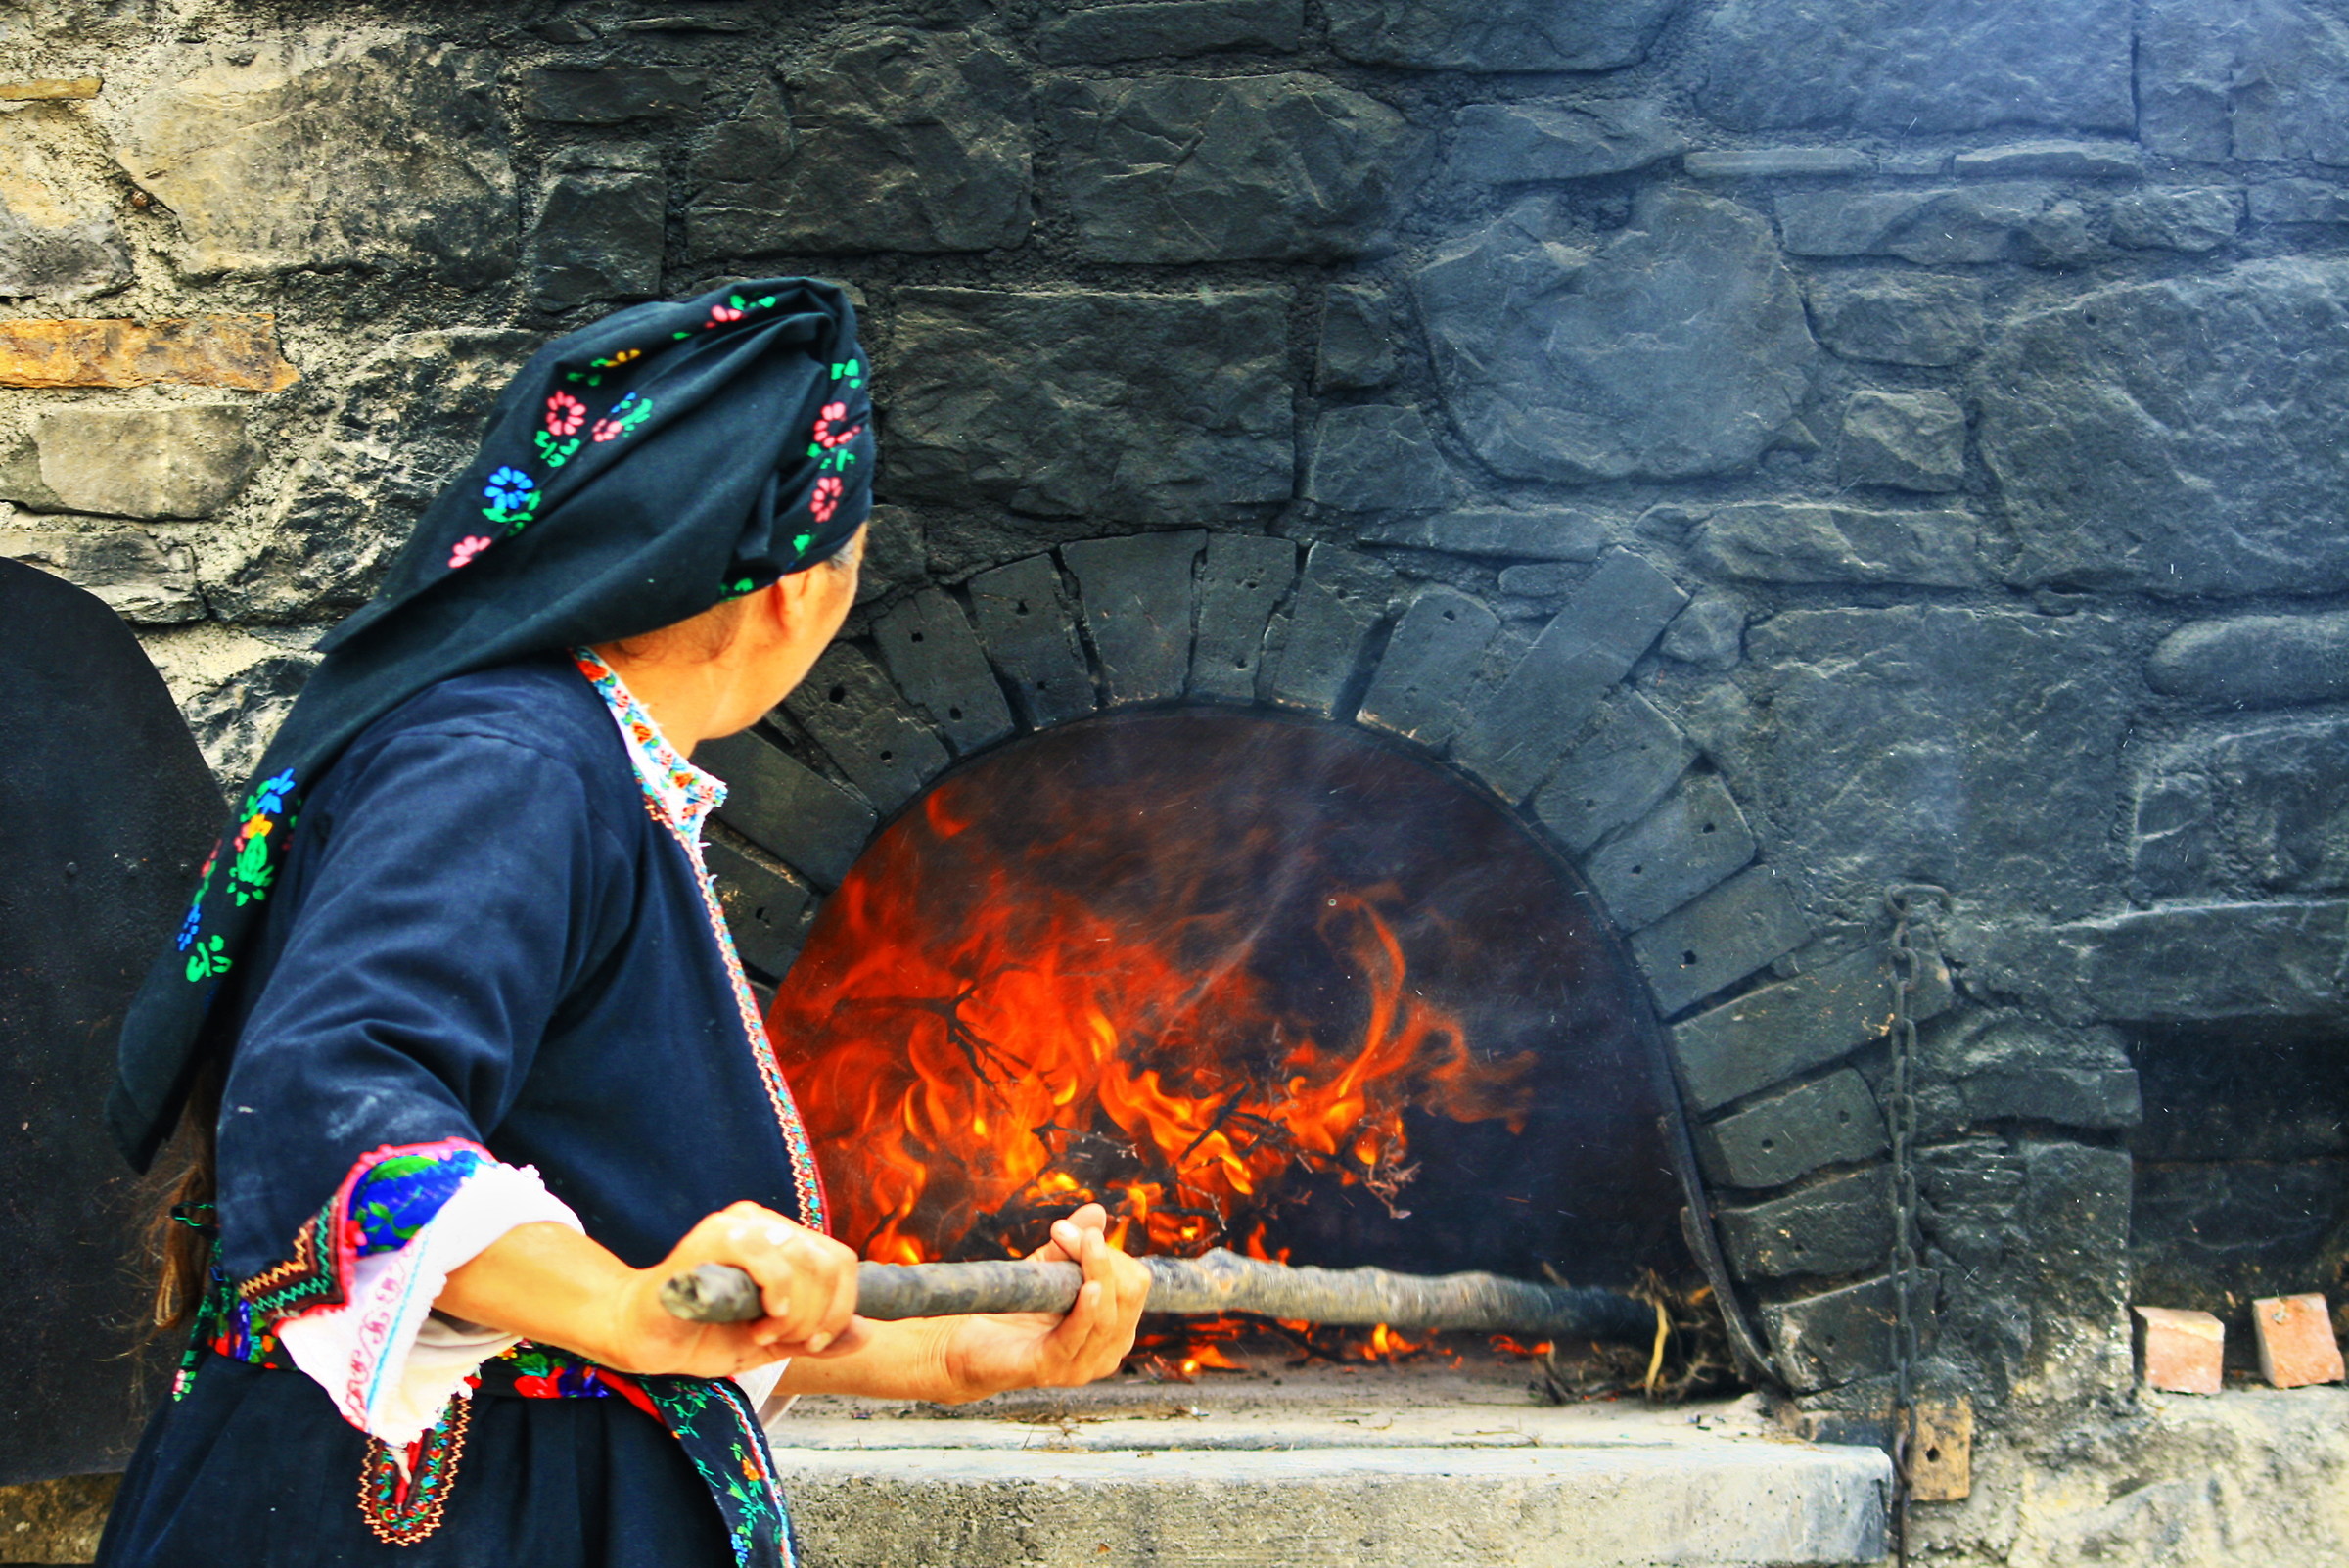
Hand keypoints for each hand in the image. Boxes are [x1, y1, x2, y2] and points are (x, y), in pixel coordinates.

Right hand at [596, 1202, 865, 1377]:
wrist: (640, 1338)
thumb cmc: (702, 1336)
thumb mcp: (773, 1343)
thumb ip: (818, 1337)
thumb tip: (867, 1332)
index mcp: (782, 1240)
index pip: (840, 1261)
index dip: (840, 1308)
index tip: (812, 1342)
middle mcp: (764, 1223)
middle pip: (830, 1263)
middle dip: (819, 1316)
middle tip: (784, 1341)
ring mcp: (738, 1224)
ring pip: (805, 1261)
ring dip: (795, 1314)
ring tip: (761, 1334)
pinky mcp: (712, 1237)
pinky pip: (767, 1255)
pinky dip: (776, 1294)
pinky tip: (760, 1320)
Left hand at [936, 1203, 1151, 1401]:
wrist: (965, 1343)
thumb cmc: (1013, 1308)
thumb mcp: (1049, 1269)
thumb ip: (1074, 1245)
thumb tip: (1097, 1211)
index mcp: (1114, 1329)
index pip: (1135, 1284)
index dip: (1111, 1254)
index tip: (1074, 1231)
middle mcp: (1107, 1352)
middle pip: (1128, 1296)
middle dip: (1104, 1258)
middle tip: (1067, 1233)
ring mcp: (1082, 1366)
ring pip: (1107, 1315)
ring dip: (1096, 1272)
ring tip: (1078, 1241)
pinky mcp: (1051, 1369)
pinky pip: (1078, 1337)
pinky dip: (1087, 1311)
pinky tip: (1089, 1289)